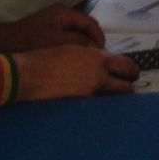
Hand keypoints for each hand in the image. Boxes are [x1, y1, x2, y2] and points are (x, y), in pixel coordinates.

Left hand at [0, 4, 102, 51]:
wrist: (1, 43)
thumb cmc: (30, 42)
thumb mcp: (58, 42)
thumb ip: (80, 43)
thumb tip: (95, 47)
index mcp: (65, 12)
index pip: (91, 23)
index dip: (99, 38)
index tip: (102, 55)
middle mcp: (62, 13)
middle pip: (86, 26)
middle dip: (92, 40)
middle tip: (95, 57)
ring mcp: (54, 20)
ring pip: (77, 32)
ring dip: (83, 43)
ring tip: (85, 58)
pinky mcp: (48, 29)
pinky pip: (67, 35)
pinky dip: (73, 45)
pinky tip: (71, 56)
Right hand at [14, 46, 139, 98]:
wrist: (26, 75)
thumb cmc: (45, 58)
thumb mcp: (74, 50)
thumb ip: (92, 58)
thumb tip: (104, 65)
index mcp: (98, 59)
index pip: (128, 66)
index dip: (132, 71)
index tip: (132, 74)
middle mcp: (99, 77)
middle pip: (127, 88)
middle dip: (127, 88)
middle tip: (125, 87)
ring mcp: (90, 95)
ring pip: (113, 100)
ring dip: (114, 99)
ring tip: (111, 99)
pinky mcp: (80, 108)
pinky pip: (97, 108)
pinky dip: (99, 107)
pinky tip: (95, 107)